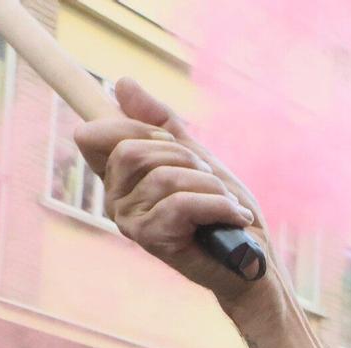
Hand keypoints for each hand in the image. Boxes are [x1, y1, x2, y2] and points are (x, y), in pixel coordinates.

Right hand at [72, 78, 265, 310]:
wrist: (253, 261)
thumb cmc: (225, 212)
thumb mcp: (196, 157)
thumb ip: (161, 124)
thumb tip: (123, 83)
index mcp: (119, 177)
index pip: (97, 134)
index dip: (139, 128)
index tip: (175, 146)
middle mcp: (115, 198)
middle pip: (134, 150)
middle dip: (186, 158)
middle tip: (212, 183)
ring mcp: (129, 221)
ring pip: (164, 177)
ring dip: (210, 186)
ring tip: (226, 205)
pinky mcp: (151, 239)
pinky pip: (181, 204)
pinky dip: (218, 205)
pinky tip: (234, 217)